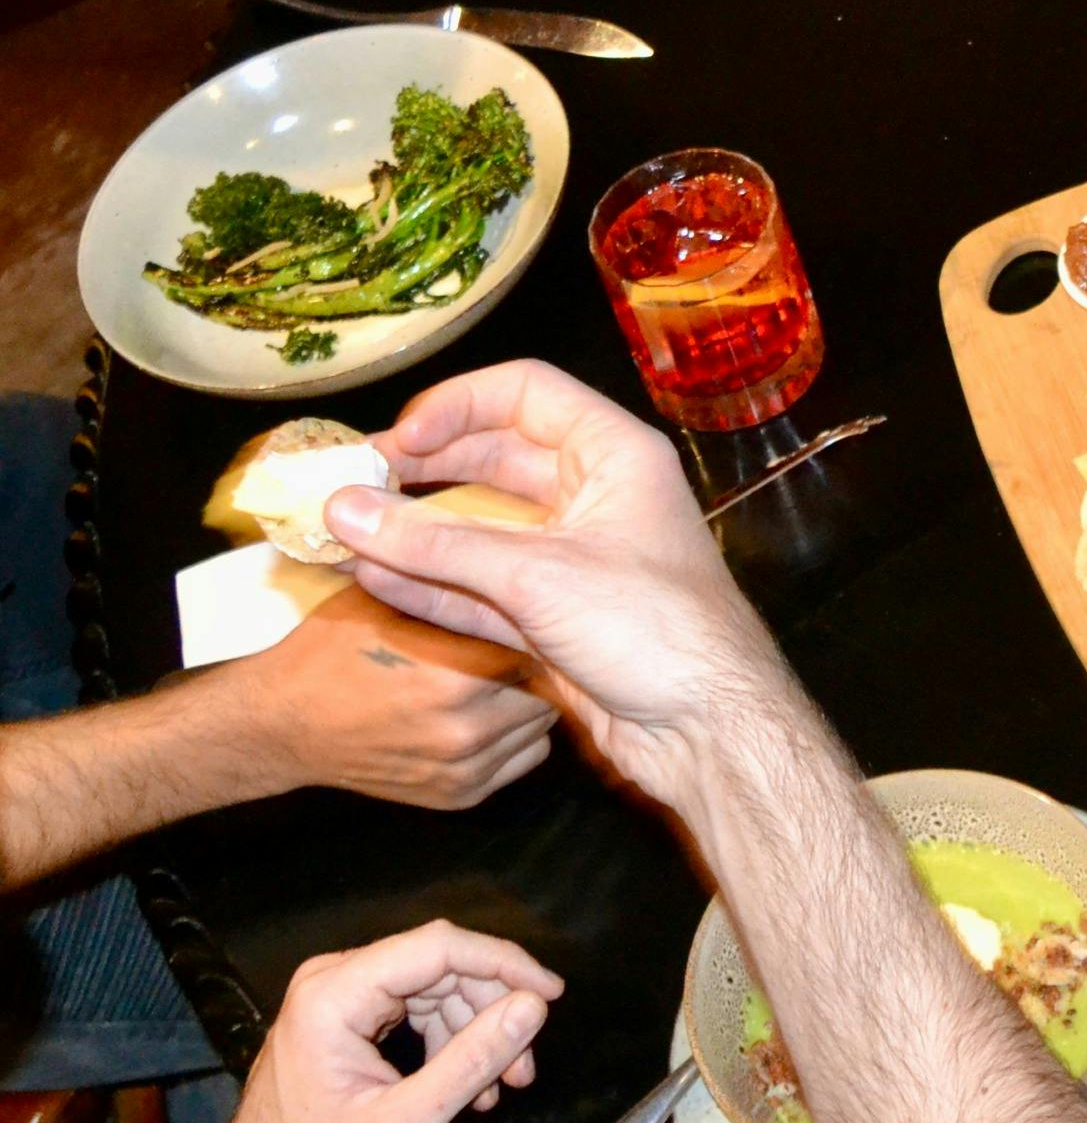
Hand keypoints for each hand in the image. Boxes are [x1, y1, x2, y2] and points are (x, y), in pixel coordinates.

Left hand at [188, 921, 559, 1122]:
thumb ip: (471, 1061)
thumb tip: (531, 1007)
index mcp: (333, 996)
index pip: (438, 948)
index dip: (503, 964)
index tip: (550, 993)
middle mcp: (334, 981)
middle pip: (442, 967)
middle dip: (491, 1012)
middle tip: (523, 1064)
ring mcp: (339, 997)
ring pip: (437, 988)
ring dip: (476, 1033)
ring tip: (500, 1085)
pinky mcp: (348, 1017)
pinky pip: (417, 1010)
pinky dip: (450, 1043)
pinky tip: (470, 1084)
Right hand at [222, 584, 557, 808]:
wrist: (280, 727)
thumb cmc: (327, 653)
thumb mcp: (378, 597)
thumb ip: (430, 570)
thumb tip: (481, 528)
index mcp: (451, 674)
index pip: (531, 638)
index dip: (530, 617)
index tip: (523, 603)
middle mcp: (465, 727)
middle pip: (544, 682)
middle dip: (533, 657)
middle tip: (513, 638)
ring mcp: (466, 767)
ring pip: (541, 721)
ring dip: (527, 697)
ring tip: (497, 674)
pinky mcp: (462, 794)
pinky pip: (526, 755)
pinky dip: (515, 735)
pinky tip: (486, 710)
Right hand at [327, 361, 786, 809]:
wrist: (707, 729)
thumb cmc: (650, 630)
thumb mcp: (537, 576)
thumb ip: (435, 543)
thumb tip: (342, 508)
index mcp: (615, 456)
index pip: (527, 393)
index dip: (457, 404)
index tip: (398, 440)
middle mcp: (597, 495)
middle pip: (498, 455)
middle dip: (425, 465)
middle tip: (352, 480)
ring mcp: (575, 556)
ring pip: (484, 525)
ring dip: (418, 526)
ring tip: (343, 527)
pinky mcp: (556, 614)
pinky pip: (483, 584)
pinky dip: (432, 580)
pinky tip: (371, 577)